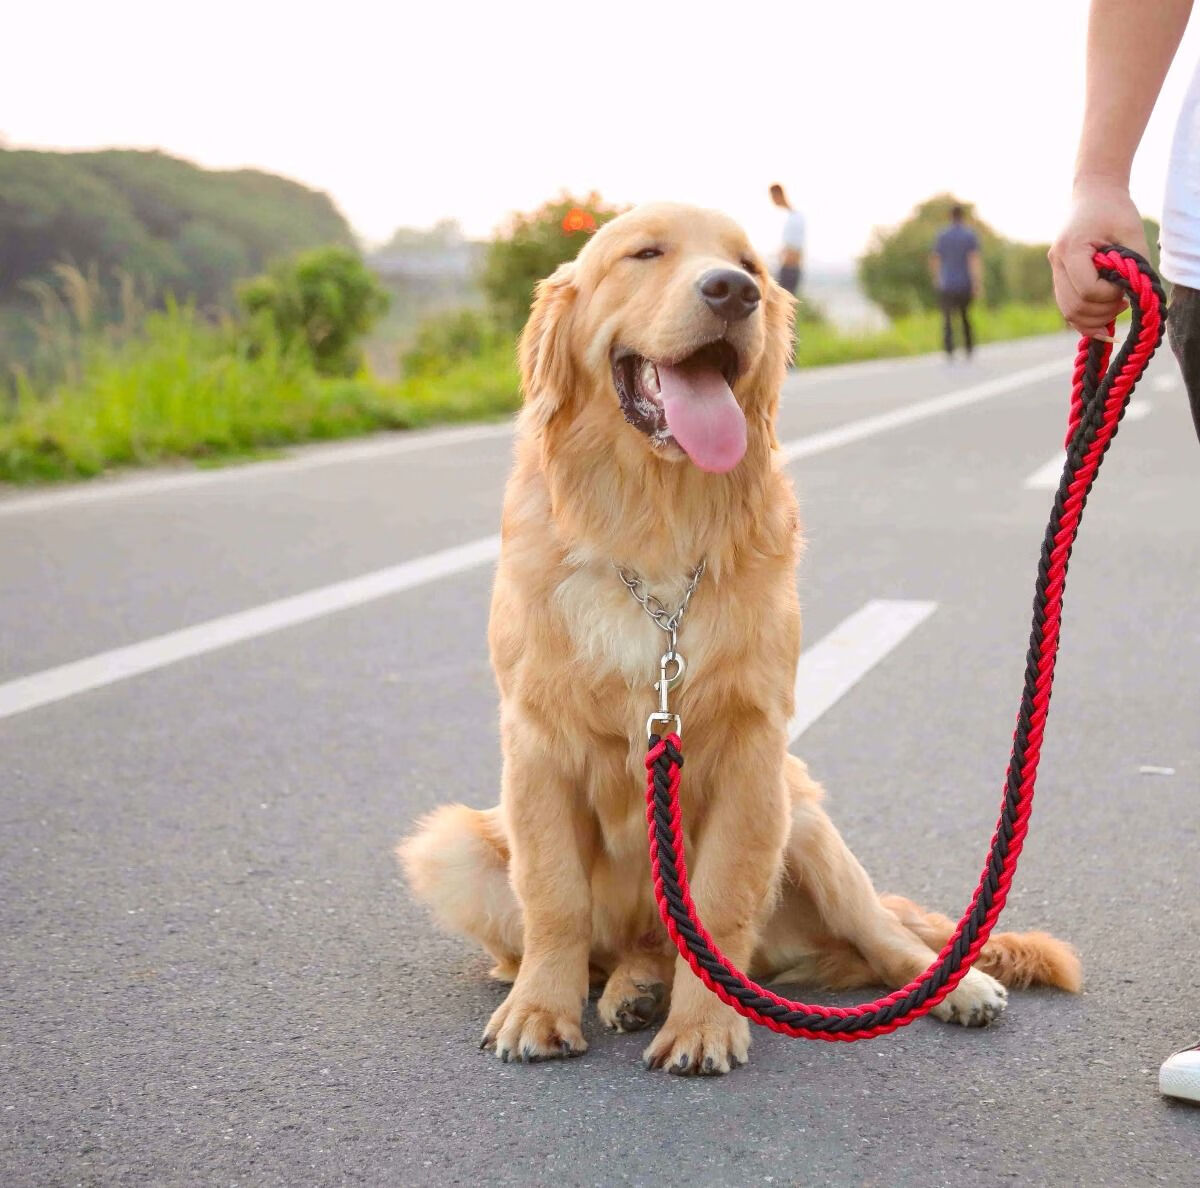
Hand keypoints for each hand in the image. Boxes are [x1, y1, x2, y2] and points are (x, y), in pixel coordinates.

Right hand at [1049, 177, 1148, 336]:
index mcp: (1071, 249)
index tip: (1126, 286)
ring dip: (1093, 319)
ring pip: (1068, 311)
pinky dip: (1084, 318)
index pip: (1088, 289)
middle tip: (1124, 304)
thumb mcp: (1131, 232)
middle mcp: (1056, 262)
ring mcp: (1054, 270)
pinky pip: (1067, 306)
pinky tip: (1102, 321)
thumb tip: (1131, 297)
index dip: (1110, 295)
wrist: (1093, 193)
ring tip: (1115, 310)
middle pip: (1074, 307)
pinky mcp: (1059, 275)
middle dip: (1102, 312)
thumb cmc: (1114, 209)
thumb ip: (1133, 265)